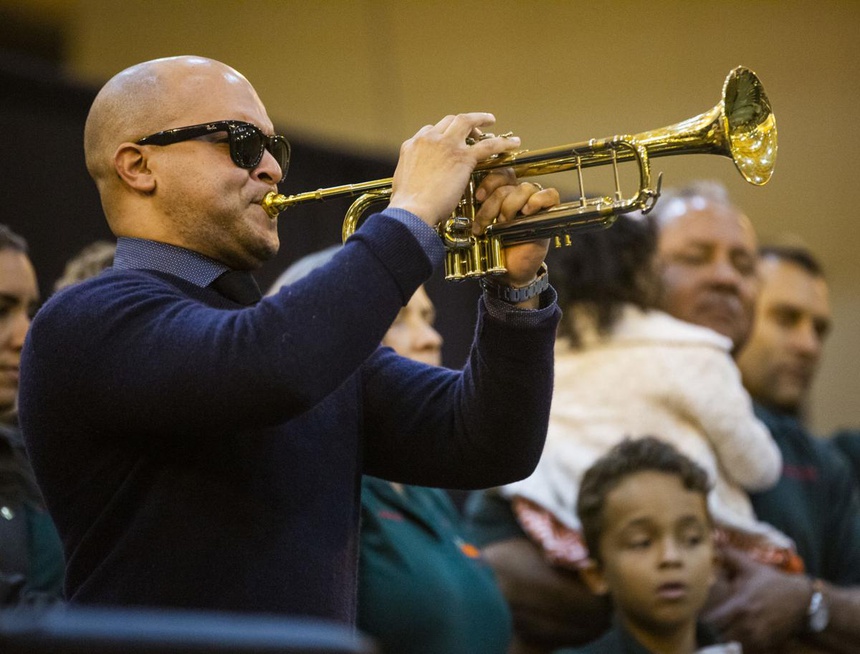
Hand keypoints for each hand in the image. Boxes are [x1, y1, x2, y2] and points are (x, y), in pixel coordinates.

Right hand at [388, 113, 520, 226]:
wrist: (411, 211)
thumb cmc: (406, 206)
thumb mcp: (403, 183)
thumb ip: (412, 175)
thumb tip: (415, 182)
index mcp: (412, 145)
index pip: (431, 131)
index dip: (443, 134)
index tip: (450, 141)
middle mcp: (429, 139)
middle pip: (449, 121)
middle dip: (463, 124)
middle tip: (474, 130)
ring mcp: (446, 145)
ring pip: (467, 122)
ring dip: (481, 120)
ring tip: (491, 121)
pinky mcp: (463, 157)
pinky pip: (488, 145)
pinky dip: (503, 143)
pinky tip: (513, 143)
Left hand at [471, 171, 557, 287]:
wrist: (508, 271)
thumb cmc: (494, 249)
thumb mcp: (481, 225)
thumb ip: (477, 209)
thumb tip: (466, 193)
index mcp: (502, 194)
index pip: (499, 173)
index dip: (488, 182)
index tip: (478, 197)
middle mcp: (518, 196)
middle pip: (509, 181)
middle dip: (494, 202)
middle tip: (487, 221)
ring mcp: (534, 203)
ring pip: (524, 188)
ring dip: (511, 205)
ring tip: (504, 223)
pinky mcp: (549, 214)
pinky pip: (550, 195)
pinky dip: (538, 200)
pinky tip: (527, 212)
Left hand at [703, 546, 810, 651]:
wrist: (803, 601)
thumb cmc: (773, 582)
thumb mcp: (752, 567)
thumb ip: (730, 555)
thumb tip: (714, 541)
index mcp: (740, 605)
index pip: (713, 621)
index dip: (706, 618)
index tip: (705, 613)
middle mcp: (748, 624)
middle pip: (721, 635)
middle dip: (716, 629)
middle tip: (715, 621)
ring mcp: (758, 636)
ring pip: (734, 644)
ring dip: (728, 637)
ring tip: (727, 629)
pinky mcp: (767, 644)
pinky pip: (749, 649)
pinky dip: (742, 644)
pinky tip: (741, 635)